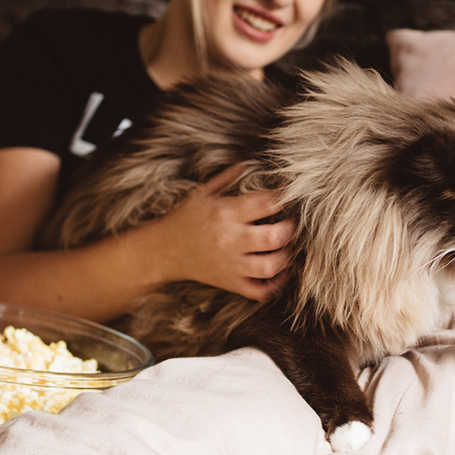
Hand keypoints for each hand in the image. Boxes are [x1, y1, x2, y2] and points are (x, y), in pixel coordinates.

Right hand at [149, 164, 295, 300]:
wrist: (163, 250)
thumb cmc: (185, 218)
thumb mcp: (202, 193)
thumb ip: (226, 178)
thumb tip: (247, 164)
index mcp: (225, 213)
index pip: (266, 204)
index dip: (283, 200)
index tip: (287, 199)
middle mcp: (230, 239)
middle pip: (273, 237)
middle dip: (290, 230)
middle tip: (290, 224)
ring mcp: (231, 264)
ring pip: (270, 266)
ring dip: (286, 257)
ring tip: (286, 248)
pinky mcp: (230, 283)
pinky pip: (259, 291)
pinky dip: (275, 285)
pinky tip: (279, 272)